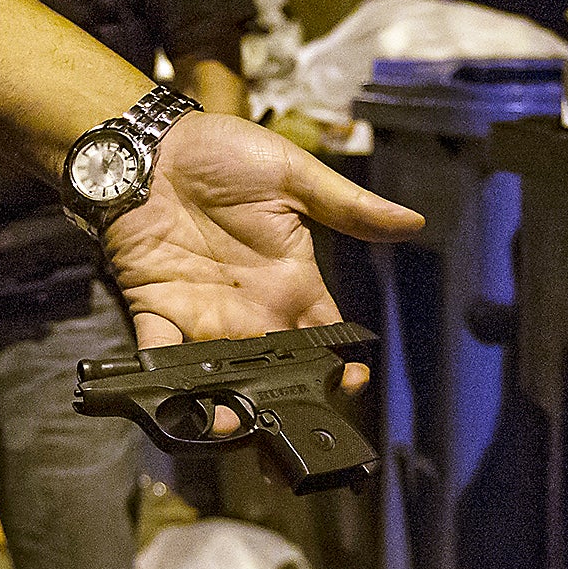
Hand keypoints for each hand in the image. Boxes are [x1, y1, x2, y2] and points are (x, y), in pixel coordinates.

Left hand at [104, 112, 422, 394]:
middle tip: (294, 425)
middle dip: (287, 401)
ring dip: (228, 403)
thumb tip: (412, 221)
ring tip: (236, 422)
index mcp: (290, 280)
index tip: (350, 382)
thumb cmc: (223, 151)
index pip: (325, 338)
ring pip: (223, 374)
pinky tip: (178, 396)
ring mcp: (204, 312)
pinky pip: (161, 354)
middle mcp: (252, 307)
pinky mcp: (158, 309)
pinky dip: (166, 379)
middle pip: (276, 371)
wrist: (155, 143)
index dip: (339, 367)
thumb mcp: (293, 175)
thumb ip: (348, 206)